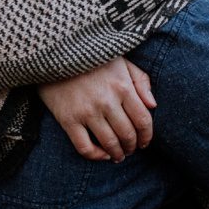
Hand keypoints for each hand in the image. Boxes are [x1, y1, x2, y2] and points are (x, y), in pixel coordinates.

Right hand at [38, 57, 155, 161]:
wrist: (55, 52)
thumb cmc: (92, 57)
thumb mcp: (121, 61)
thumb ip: (141, 81)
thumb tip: (153, 105)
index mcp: (122, 86)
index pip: (143, 120)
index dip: (147, 136)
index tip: (144, 142)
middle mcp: (106, 101)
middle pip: (127, 134)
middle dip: (132, 146)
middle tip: (130, 149)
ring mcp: (86, 111)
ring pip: (109, 143)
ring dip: (117, 154)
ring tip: (118, 155)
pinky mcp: (68, 119)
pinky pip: (84, 147)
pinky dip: (96, 156)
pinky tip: (102, 154)